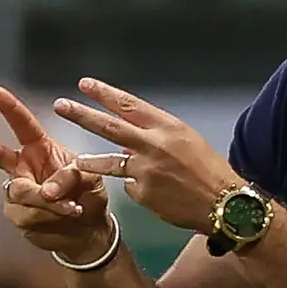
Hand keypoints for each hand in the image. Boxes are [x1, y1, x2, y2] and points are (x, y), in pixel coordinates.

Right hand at [0, 86, 111, 256]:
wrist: (89, 228)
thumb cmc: (88, 194)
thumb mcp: (90, 178)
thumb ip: (70, 176)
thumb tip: (47, 190)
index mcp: (41, 149)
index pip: (24, 125)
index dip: (10, 108)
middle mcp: (24, 167)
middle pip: (1, 157)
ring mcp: (18, 192)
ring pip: (22, 192)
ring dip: (49, 201)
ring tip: (73, 207)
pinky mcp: (18, 215)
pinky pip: (29, 214)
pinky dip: (51, 216)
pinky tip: (67, 216)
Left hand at [52, 78, 237, 231]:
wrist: (225, 203)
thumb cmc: (211, 170)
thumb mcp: (189, 141)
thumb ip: (159, 136)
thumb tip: (130, 140)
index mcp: (169, 127)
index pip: (130, 105)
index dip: (105, 94)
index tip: (85, 84)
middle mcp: (155, 145)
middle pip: (110, 127)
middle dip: (82, 114)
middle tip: (62, 105)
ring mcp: (146, 170)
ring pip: (109, 163)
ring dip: (91, 161)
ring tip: (78, 161)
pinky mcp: (143, 193)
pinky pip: (131, 188)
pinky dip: (139, 188)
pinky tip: (158, 194)